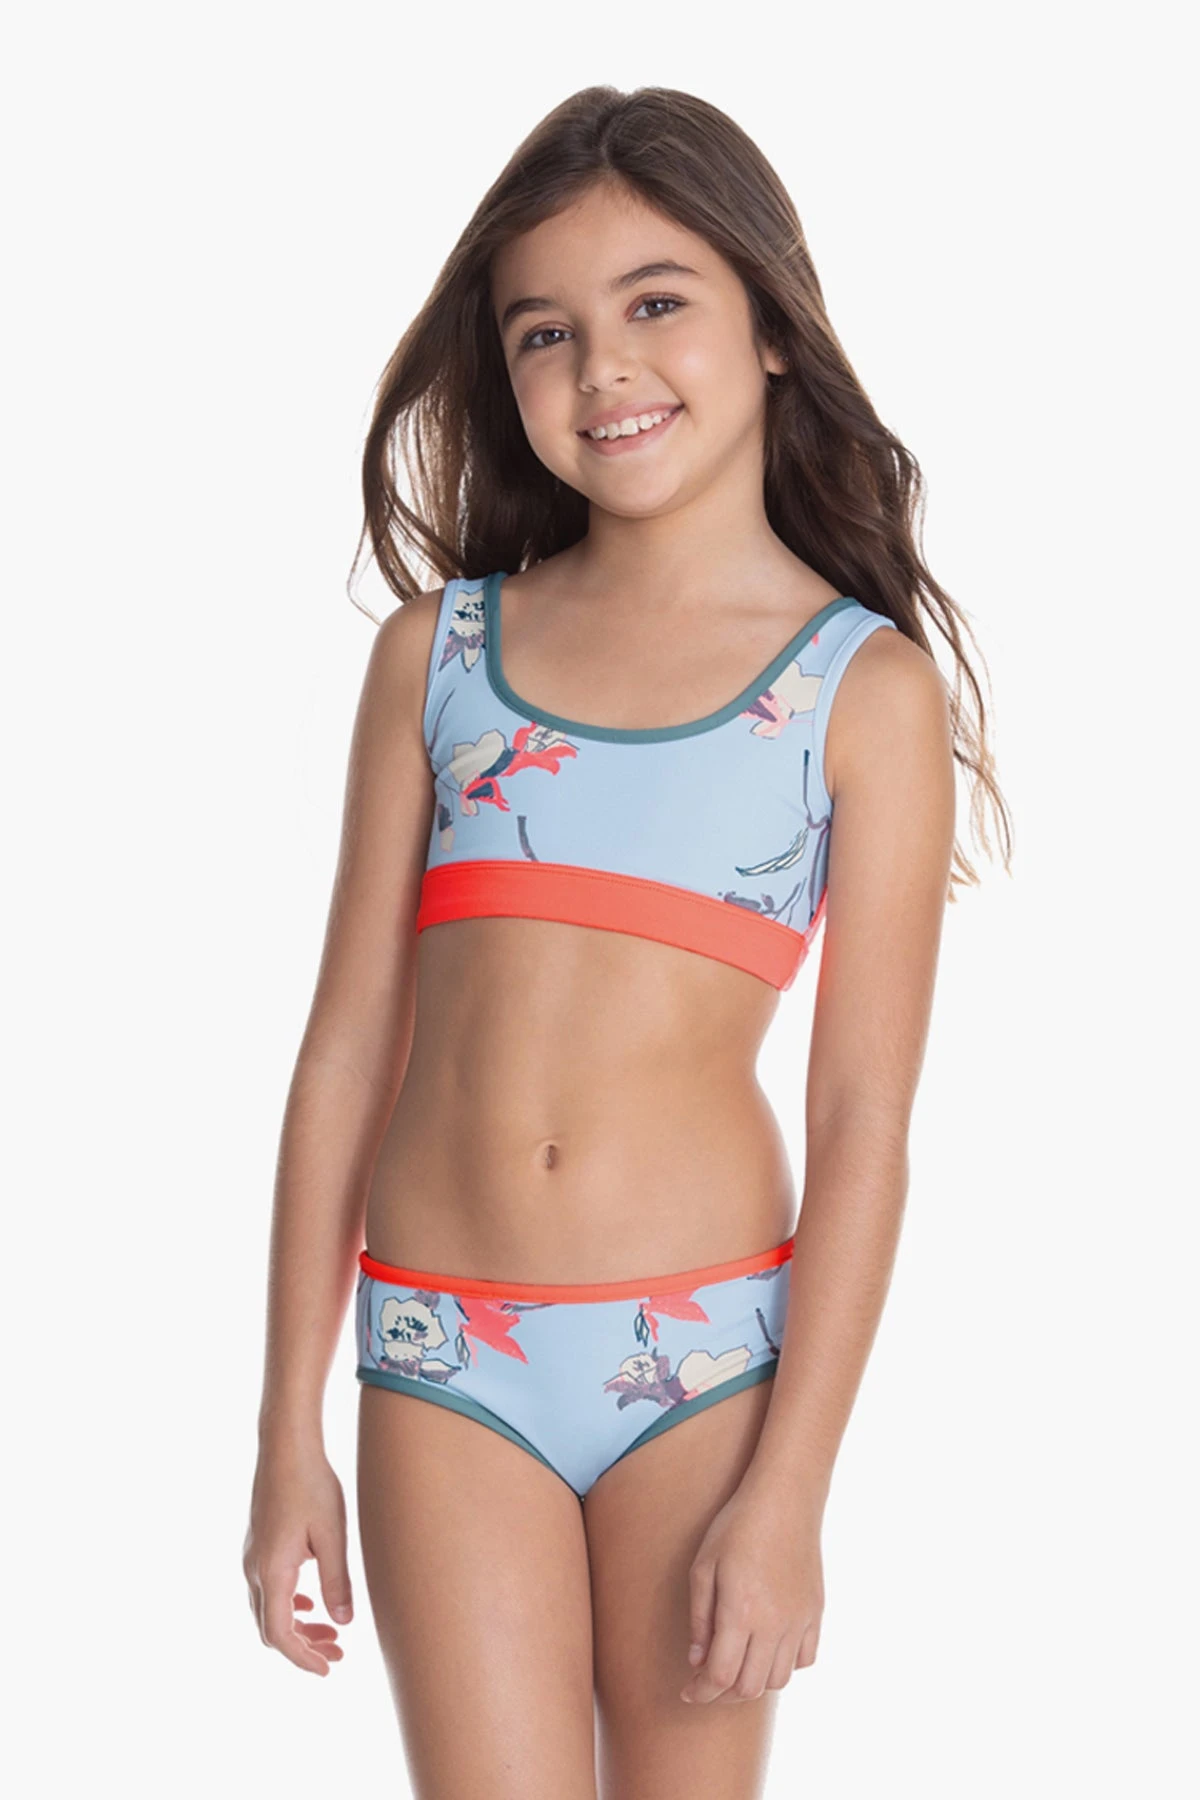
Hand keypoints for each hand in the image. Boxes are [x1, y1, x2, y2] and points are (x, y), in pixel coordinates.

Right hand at [243, 1441, 353, 1675]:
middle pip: (271, 1628)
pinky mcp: (258, 1545)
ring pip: (268, 1610)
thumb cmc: (311, 1485)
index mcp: (272, 1571)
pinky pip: (268, 1590)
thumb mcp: (332, 1535)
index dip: (302, 1658)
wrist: (285, 1447)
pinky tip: (311, 1603)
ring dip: (297, 1627)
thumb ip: (337, 1581)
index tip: (328, 1668)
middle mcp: (254, 1569)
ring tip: (331, 1633)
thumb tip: (343, 1622)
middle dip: (303, 1647)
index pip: (280, 1634)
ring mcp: (252, 1557)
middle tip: (337, 1654)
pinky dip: (289, 1606)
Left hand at [680, 1470, 823, 1704]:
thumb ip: (699, 1619)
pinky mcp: (815, 1612)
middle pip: (749, 1687)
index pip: (719, 1677)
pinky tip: (768, 1648)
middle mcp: (773, 1625)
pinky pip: (804, 1659)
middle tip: (707, 1680)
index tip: (687, 1691)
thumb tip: (697, 1661)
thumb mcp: (704, 1566)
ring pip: (778, 1680)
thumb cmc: (737, 1526)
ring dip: (754, 1682)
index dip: (700, 1692)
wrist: (785, 1498)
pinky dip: (784, 1665)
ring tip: (737, 1664)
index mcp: (740, 1613)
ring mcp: (799, 1620)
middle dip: (723, 1693)